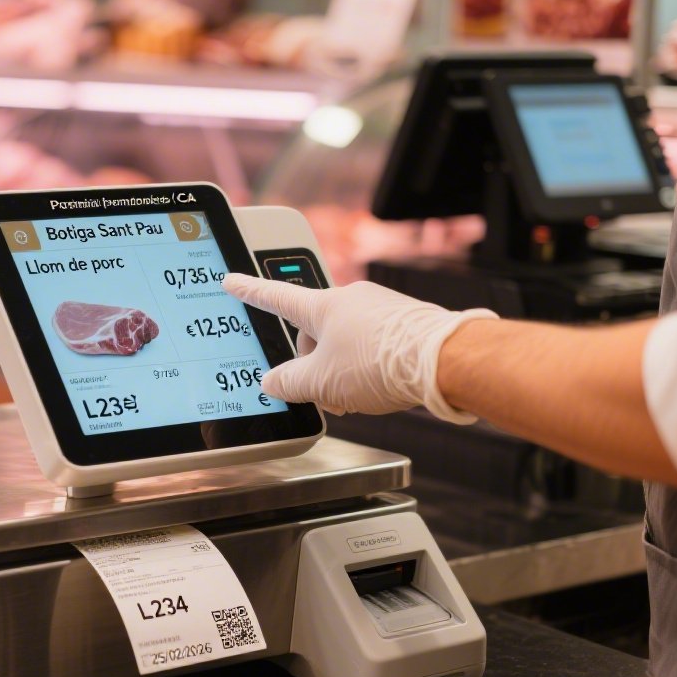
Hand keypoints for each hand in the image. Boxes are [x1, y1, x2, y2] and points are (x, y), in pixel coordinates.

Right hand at [222, 275, 498, 422]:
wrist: (442, 360)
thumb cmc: (381, 364)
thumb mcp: (322, 383)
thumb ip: (289, 383)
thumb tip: (273, 383)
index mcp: (322, 306)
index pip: (276, 297)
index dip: (250, 292)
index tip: (233, 281)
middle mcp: (351, 299)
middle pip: (315, 331)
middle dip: (313, 362)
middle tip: (321, 391)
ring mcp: (380, 307)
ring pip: (346, 340)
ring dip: (342, 368)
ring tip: (357, 395)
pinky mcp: (405, 320)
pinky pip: (373, 342)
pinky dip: (368, 365)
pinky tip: (379, 386)